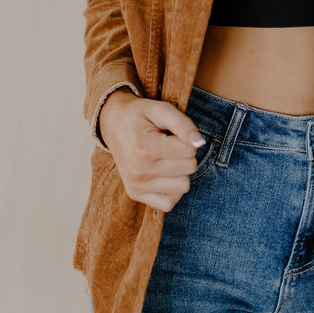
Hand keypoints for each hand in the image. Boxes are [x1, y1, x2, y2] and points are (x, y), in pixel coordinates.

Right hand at [98, 90, 206, 211]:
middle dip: (185, 154)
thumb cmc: (140, 115)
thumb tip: (199, 143)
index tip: (172, 133)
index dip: (187, 139)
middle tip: (168, 143)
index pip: (190, 151)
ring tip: (165, 157)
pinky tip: (165, 174)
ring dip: (180, 171)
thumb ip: (183, 124)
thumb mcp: (161, 109)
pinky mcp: (135, 194)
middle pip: (189, 168)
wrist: (113, 123)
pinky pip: (169, 203)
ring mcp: (136, 185)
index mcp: (144, 148)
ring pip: (184, 186)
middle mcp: (138, 171)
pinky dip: (173, 189)